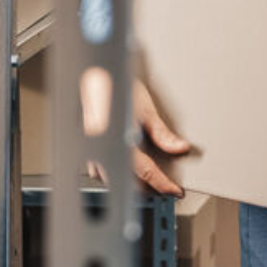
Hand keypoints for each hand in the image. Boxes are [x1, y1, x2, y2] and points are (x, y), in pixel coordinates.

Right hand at [82, 75, 189, 195]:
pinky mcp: (87, 147)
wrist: (94, 76)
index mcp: (120, 141)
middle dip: (148, 186)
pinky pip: (101, 169)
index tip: (174, 190)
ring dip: (131, 181)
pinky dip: (115, 171)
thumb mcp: (145, 109)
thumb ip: (162, 133)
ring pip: (113, 178)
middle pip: (129, 181)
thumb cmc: (115, 87)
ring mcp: (92, 151)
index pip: (146, 172)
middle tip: (164, 184)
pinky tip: (124, 164)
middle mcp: (104, 150)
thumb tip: (179, 147)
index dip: (163, 184)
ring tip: (148, 176)